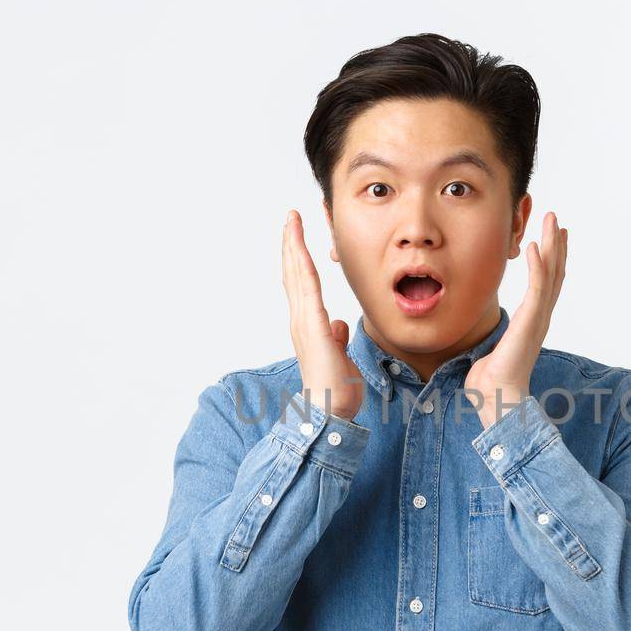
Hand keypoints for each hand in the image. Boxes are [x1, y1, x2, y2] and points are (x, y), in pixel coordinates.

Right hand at [282, 209, 363, 420]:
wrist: (329, 412)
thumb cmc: (335, 389)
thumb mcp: (340, 356)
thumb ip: (336, 338)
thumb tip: (338, 326)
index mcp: (309, 325)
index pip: (302, 284)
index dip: (299, 258)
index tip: (297, 236)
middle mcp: (301, 321)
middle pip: (293, 274)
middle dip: (291, 244)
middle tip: (290, 218)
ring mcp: (304, 323)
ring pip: (296, 276)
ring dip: (293, 247)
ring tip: (291, 223)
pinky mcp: (313, 327)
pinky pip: (307, 290)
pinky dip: (301, 266)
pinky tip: (300, 249)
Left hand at [466, 211, 566, 428]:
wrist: (498, 400)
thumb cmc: (491, 382)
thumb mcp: (490, 350)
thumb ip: (492, 338)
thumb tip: (480, 339)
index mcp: (532, 322)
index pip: (546, 283)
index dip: (551, 258)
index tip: (551, 236)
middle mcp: (539, 317)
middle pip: (555, 272)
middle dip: (556, 244)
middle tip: (555, 218)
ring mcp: (537, 319)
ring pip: (551, 274)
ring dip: (552, 245)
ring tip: (552, 221)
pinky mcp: (530, 322)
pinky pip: (537, 289)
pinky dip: (538, 266)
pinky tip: (534, 247)